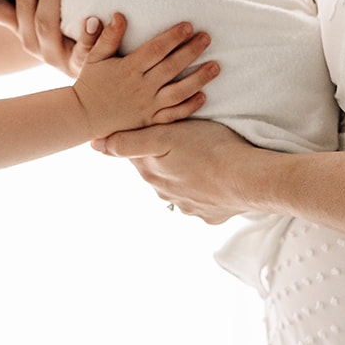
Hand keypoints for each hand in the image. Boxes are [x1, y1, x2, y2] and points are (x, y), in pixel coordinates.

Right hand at [0, 0, 100, 76]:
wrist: (98, 76)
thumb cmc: (73, 26)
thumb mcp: (53, 2)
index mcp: (20, 24)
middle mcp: (30, 40)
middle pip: (23, 5)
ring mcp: (53, 56)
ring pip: (46, 23)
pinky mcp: (79, 67)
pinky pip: (85, 52)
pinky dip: (93, 36)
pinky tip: (102, 18)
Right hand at [71, 15, 215, 138]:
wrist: (83, 116)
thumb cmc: (90, 83)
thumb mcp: (94, 56)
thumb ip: (108, 37)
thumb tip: (119, 15)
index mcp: (129, 68)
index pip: (156, 50)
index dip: (173, 37)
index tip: (189, 25)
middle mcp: (141, 87)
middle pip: (171, 67)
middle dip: (191, 51)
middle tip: (208, 37)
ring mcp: (147, 106)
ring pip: (178, 92)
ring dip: (199, 79)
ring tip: (216, 66)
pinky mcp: (150, 121)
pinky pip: (173, 115)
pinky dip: (189, 106)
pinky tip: (203, 95)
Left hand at [93, 119, 258, 223]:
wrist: (249, 179)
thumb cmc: (208, 149)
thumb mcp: (165, 136)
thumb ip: (129, 142)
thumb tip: (96, 145)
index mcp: (151, 172)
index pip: (136, 154)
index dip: (143, 138)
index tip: (156, 129)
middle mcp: (165, 194)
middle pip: (157, 172)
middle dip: (164, 159)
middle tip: (182, 140)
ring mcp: (188, 207)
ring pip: (179, 188)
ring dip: (185, 176)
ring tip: (201, 160)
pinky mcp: (211, 215)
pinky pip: (203, 202)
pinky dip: (206, 192)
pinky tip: (216, 180)